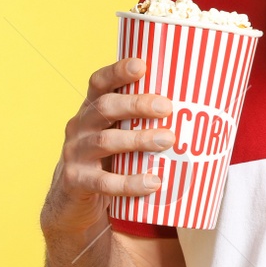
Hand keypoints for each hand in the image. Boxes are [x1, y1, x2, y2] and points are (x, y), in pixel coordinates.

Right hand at [40, 57, 174, 241]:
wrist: (72, 202)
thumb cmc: (106, 161)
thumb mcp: (116, 134)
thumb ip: (139, 121)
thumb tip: (193, 107)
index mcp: (91, 109)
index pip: (99, 83)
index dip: (117, 72)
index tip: (141, 65)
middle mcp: (79, 126)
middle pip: (105, 107)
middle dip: (136, 104)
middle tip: (167, 107)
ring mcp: (75, 153)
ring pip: (106, 141)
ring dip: (139, 139)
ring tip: (168, 140)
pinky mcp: (77, 181)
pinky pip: (104, 182)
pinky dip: (130, 182)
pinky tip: (153, 182)